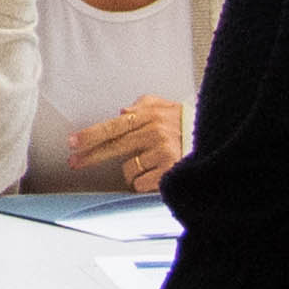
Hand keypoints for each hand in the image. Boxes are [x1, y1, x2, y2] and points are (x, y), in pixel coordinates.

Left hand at [70, 98, 189, 193]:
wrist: (216, 135)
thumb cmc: (187, 123)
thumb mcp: (166, 106)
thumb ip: (142, 105)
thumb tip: (121, 112)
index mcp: (149, 116)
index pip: (113, 126)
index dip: (90, 135)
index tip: (72, 143)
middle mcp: (154, 133)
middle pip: (113, 147)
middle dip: (90, 156)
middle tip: (74, 162)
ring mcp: (162, 152)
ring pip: (128, 169)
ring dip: (132, 170)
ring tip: (149, 163)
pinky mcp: (170, 171)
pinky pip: (141, 183)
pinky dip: (144, 181)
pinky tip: (156, 173)